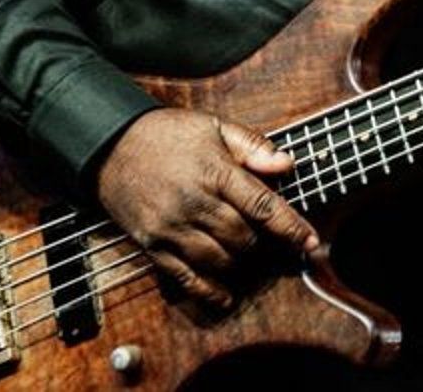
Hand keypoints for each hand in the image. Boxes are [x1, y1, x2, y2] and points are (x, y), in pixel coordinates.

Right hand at [95, 107, 319, 308]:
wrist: (110, 146)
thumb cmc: (168, 134)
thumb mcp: (213, 127)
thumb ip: (252, 146)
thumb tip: (287, 164)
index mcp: (214, 172)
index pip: (262, 205)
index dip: (291, 227)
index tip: (312, 242)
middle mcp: (194, 203)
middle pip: (243, 237)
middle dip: (264, 244)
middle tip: (276, 244)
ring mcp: (171, 227)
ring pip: (218, 260)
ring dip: (240, 264)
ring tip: (251, 258)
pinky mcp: (152, 244)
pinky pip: (184, 277)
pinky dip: (208, 291)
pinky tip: (225, 296)